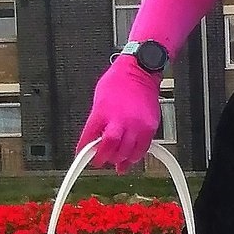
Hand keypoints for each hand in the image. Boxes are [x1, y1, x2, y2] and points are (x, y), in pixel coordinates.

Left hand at [77, 57, 162, 171]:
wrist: (140, 70)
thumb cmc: (119, 81)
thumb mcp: (99, 100)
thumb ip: (97, 120)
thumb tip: (95, 137)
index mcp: (102, 112)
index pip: (89, 137)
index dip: (84, 151)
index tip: (83, 156)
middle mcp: (119, 120)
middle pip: (109, 148)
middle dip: (103, 158)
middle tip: (100, 160)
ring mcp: (136, 124)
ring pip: (127, 152)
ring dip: (120, 160)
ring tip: (117, 162)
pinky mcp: (150, 127)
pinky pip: (143, 148)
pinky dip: (136, 156)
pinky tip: (131, 157)